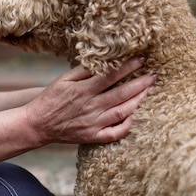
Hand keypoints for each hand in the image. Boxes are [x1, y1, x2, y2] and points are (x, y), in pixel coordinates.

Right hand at [25, 57, 154, 145]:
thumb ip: (83, 71)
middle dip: (141, 83)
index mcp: (83, 90)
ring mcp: (94, 123)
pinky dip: (128, 125)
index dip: (128, 67)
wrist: (39, 124)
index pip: (111, 76)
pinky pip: (116, 133)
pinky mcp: (94, 137)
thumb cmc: (52, 98)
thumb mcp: (63, 79)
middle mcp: (91, 107)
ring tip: (150, 90)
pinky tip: (136, 115)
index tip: (142, 59)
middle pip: (122, 93)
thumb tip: (102, 60)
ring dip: (139, 100)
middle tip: (155, 74)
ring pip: (123, 112)